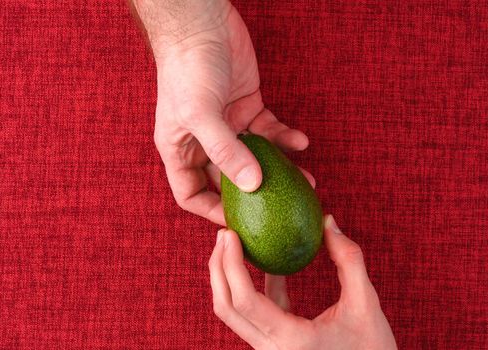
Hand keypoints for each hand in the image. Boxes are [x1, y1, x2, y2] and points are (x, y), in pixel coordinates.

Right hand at [133, 0, 308, 224]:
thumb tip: (253, 185)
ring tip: (307, 179)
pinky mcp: (249, 108)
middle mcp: (204, 143)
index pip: (191, 194)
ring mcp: (229, 126)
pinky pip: (269, 132)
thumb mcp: (200, 113)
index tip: (239, 223)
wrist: (202, 25)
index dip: (211, 212)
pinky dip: (285, 138)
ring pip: (255, 159)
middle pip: (229, 181)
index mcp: (181, 150)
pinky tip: (301, 142)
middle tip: (283, 208)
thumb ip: (225, 150)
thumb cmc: (187, 69)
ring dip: (279, 169)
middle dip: (256, 195)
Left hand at [208, 215, 396, 349]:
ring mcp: (270, 348)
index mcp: (290, 340)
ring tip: (233, 244)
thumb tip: (328, 221)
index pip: (244, 301)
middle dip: (218, 268)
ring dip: (228, 278)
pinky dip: (255, 287)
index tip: (229, 234)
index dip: (230, 265)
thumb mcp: (366, 303)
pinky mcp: (275, 343)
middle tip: (224, 234)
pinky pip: (256, 313)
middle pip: (227, 307)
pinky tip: (267, 264)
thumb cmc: (373, 349)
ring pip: (234, 313)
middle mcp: (272, 349)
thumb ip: (348, 259)